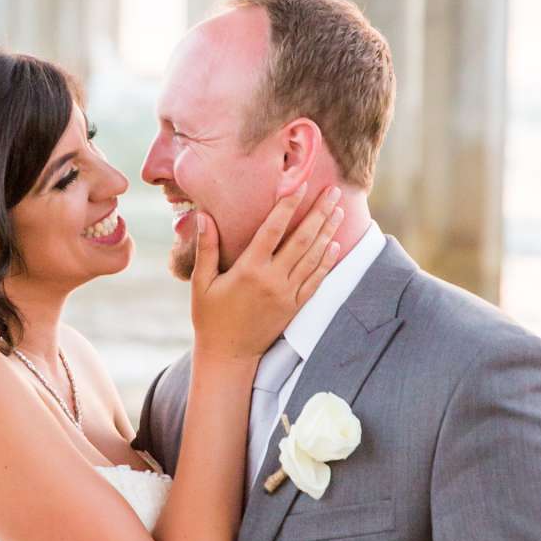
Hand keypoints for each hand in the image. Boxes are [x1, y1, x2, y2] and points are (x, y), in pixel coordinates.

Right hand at [189, 185, 343, 360]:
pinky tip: (335, 245)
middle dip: (319, 213)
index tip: (301, 185)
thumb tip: (203, 216)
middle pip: (302, 239)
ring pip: (313, 257)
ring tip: (339, 211)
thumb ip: (206, 248)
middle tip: (333, 192)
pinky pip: (316, 280)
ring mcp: (287, 294)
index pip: (273, 229)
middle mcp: (272, 279)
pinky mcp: (295, 307)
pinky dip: (327, 261)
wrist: (229, 354)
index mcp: (249, 269)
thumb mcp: (201, 282)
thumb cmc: (211, 317)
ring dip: (328, 232)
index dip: (288, 205)